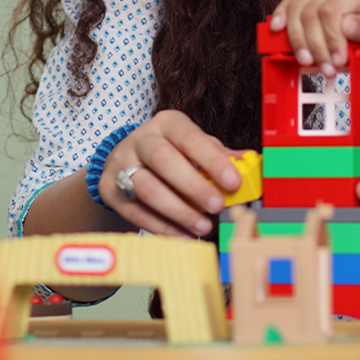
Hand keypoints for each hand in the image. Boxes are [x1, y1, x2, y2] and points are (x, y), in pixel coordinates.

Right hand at [98, 110, 240, 236]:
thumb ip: (220, 154)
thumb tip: (249, 162)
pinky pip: (136, 212)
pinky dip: (162, 227)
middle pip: (164, 160)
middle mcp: (141, 140)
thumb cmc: (172, 151)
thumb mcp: (195, 146)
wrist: (127, 158)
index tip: (234, 181)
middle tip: (217, 206)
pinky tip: (183, 235)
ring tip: (203, 226)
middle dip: (193, 186)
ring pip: (146, 188)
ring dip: (178, 211)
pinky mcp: (110, 189)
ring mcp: (121, 164)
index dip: (213, 161)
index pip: (191, 138)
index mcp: (167, 123)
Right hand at [270, 0, 359, 76]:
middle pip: (310, 12)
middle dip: (315, 45)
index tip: (338, 61)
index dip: (329, 39)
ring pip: (296, 10)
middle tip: (327, 69)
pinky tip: (276, 31)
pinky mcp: (316, 8)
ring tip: (309, 63)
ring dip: (297, 40)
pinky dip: (282, 19)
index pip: (330, 11)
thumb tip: (346, 25)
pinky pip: (292, 8)